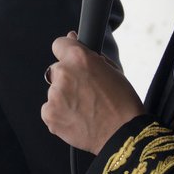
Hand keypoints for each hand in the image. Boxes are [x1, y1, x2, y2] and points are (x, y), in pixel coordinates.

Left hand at [42, 33, 143, 153]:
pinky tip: (77, 119)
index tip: (70, 59)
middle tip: (85, 92)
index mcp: (79, 58)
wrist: (123, 133)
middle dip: (68, 79)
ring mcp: (54, 95)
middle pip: (57, 70)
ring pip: (54, 91)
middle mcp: (63, 73)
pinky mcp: (49, 114)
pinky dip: (60, 114)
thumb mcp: (112, 70)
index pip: (59, 44)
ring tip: (85, 109)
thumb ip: (88, 55)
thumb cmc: (122, 103)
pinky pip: (50, 110)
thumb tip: (73, 40)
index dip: (66, 52)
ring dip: (64, 98)